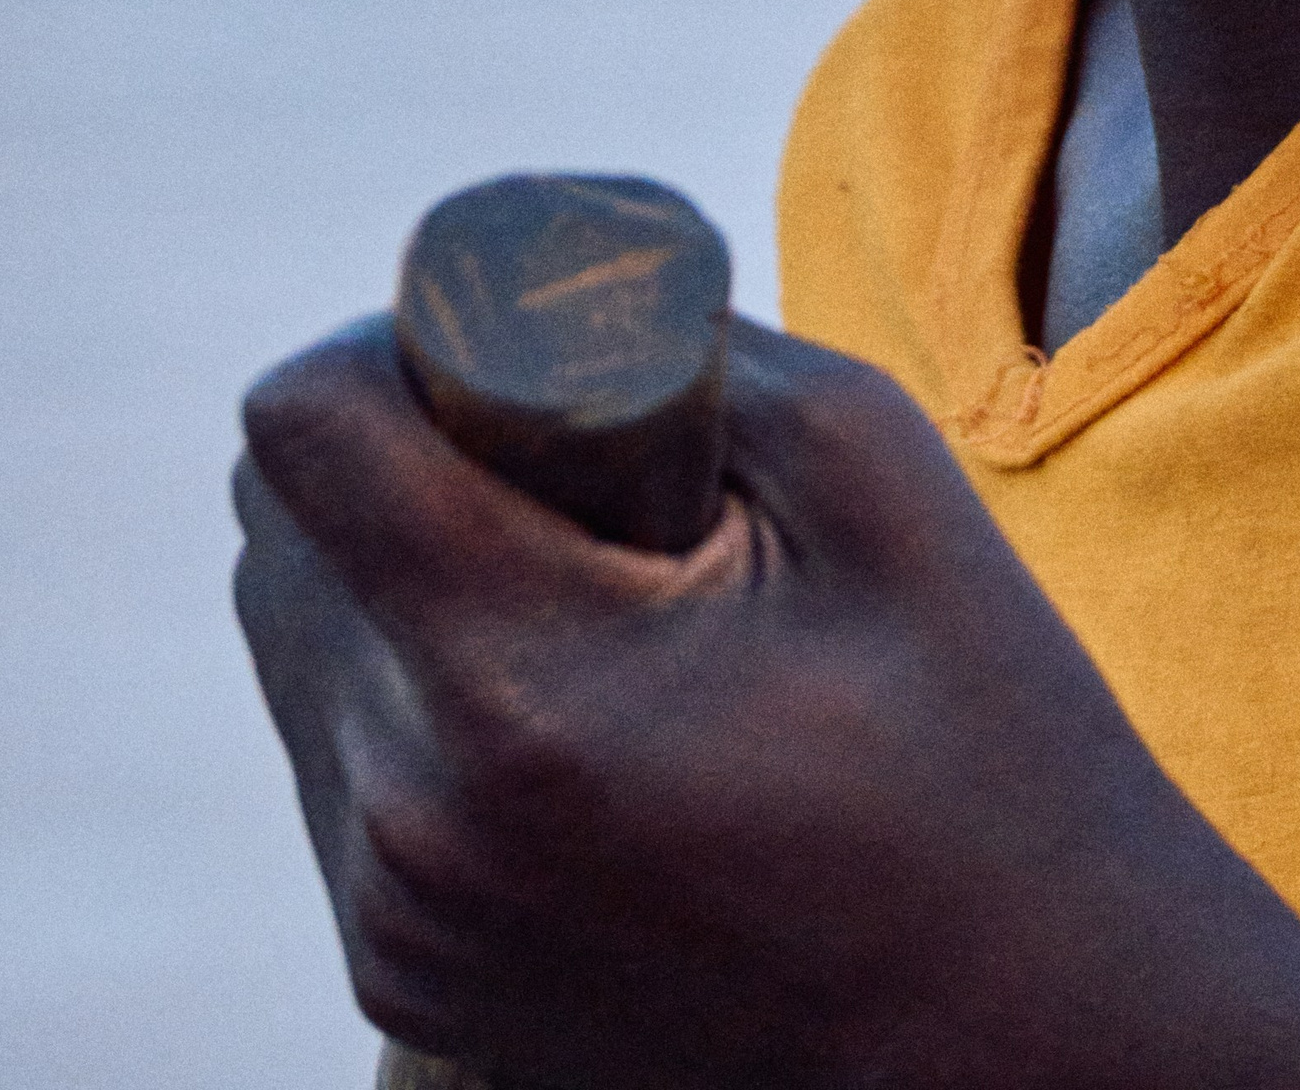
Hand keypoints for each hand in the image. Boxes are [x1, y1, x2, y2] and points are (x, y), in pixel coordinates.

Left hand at [233, 314, 1299, 1089]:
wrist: (1022, 1037)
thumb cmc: (975, 735)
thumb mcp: (865, 468)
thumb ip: (678, 343)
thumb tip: (541, 284)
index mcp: (512, 689)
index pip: (301, 431)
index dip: (387, 343)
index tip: (504, 356)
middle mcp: (410, 816)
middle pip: (277, 527)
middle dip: (400, 448)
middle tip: (570, 462)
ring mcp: (395, 916)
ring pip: (294, 638)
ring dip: (396, 566)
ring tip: (590, 587)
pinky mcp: (402, 975)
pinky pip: (339, 757)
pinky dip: (420, 686)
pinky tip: (581, 696)